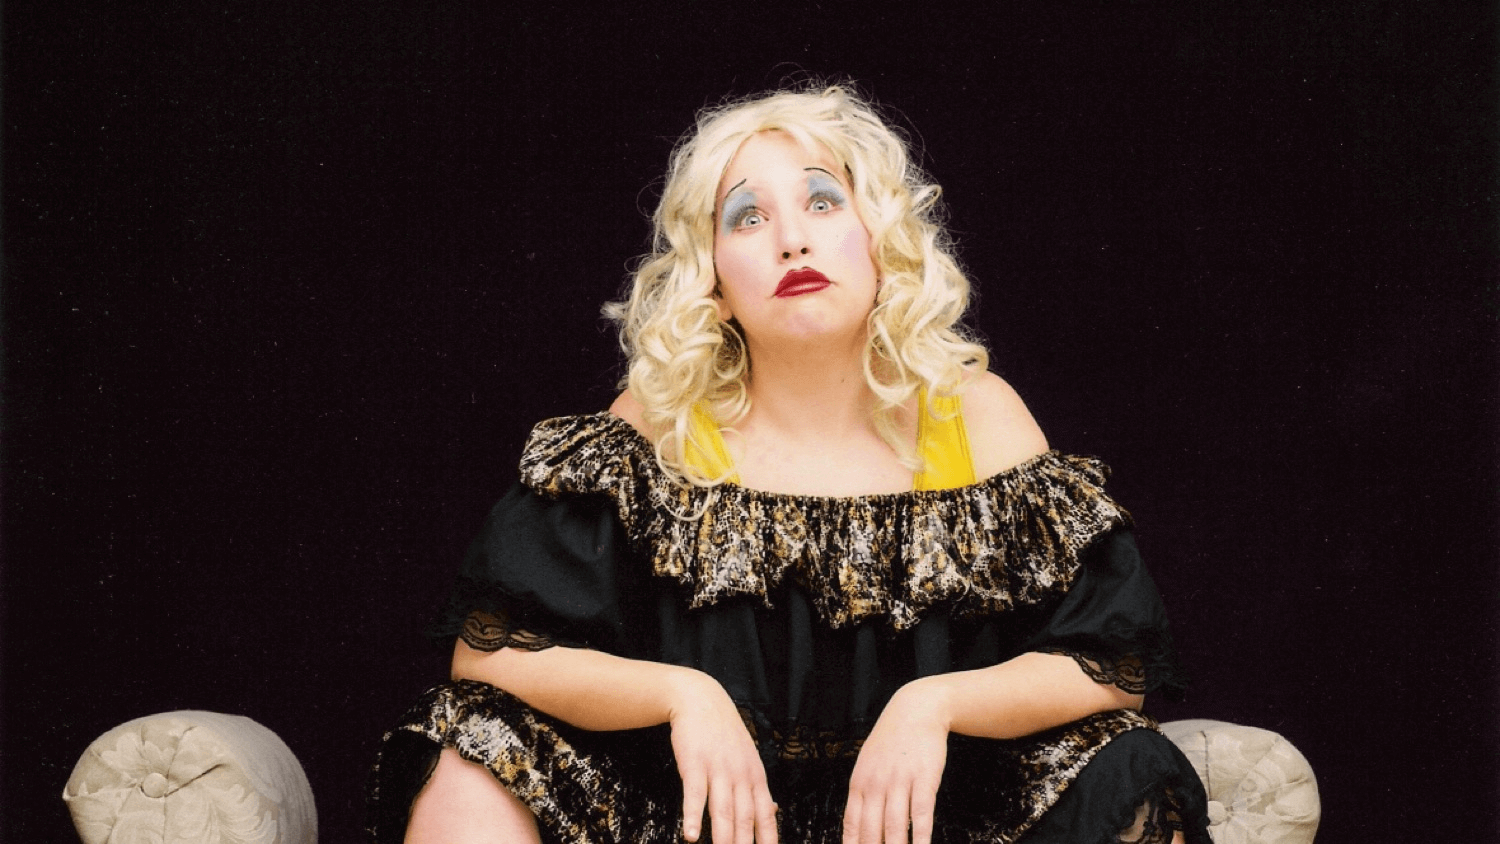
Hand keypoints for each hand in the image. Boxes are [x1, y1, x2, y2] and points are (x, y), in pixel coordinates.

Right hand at [667, 670, 778, 843]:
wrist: (702, 700)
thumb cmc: (724, 735)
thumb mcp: (748, 759)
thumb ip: (758, 788)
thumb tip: (775, 811)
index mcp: (756, 778)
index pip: (767, 816)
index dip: (768, 840)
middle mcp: (741, 776)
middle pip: (746, 819)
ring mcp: (718, 769)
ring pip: (723, 811)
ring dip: (723, 839)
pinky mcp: (694, 764)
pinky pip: (694, 794)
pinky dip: (693, 816)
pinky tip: (690, 835)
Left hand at [842, 680, 949, 843]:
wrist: (915, 710)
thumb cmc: (890, 741)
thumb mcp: (867, 764)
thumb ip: (863, 794)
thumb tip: (857, 827)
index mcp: (859, 783)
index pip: (851, 825)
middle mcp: (876, 784)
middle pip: (872, 831)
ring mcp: (900, 781)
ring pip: (895, 826)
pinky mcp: (924, 779)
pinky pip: (921, 813)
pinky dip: (921, 836)